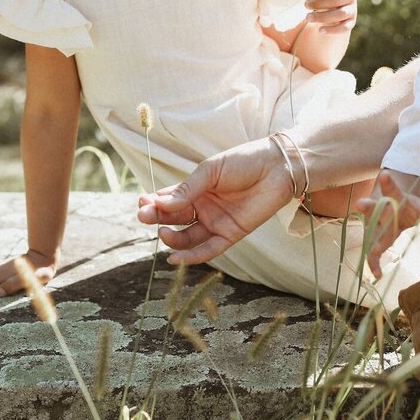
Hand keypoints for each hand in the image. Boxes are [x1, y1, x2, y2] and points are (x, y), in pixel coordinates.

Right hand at [137, 137, 292, 264]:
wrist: (278, 167)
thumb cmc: (244, 162)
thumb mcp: (211, 171)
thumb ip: (187, 189)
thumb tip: (160, 204)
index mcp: (196, 189)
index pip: (168, 200)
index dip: (153, 203)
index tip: (142, 203)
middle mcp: (203, 208)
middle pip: (174, 219)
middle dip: (157, 219)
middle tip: (144, 217)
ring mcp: (216, 222)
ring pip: (187, 238)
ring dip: (172, 239)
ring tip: (164, 233)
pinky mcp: (231, 234)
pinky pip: (209, 249)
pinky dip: (192, 256)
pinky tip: (175, 258)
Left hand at [305, 0, 355, 34]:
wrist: (332, 14)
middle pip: (338, 0)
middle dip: (320, 3)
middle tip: (306, 5)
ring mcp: (352, 10)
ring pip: (340, 14)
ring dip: (323, 16)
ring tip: (308, 18)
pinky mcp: (351, 23)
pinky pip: (343, 27)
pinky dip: (332, 30)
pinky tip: (320, 30)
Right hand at [355, 170, 419, 278]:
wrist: (389, 210)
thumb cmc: (405, 208)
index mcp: (393, 199)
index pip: (391, 190)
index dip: (388, 183)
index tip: (385, 173)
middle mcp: (379, 211)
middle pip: (373, 208)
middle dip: (368, 207)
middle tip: (361, 203)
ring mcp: (373, 226)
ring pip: (370, 232)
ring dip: (371, 241)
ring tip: (374, 251)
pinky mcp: (373, 239)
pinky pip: (372, 252)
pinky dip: (374, 262)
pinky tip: (378, 274)